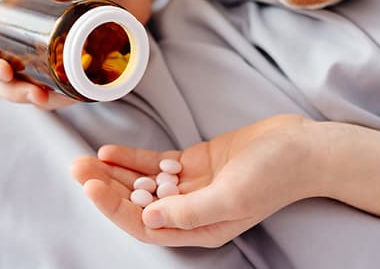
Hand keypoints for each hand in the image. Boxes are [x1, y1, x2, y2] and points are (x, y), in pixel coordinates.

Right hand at [0, 0, 155, 109]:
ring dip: (36, 102)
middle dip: (12, 92)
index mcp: (15, 22)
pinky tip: (71, 99)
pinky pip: (65, 93)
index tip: (4, 70)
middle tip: (34, 93)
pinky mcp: (79, 72)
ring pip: (33, 91)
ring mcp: (53, 61)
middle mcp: (29, 45)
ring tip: (47, 99)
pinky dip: (64, 100)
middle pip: (4, 81)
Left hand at [70, 114, 331, 247]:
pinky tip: (110, 152)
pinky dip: (133, 159)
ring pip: (141, 183)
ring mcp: (190, 186)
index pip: (144, 224)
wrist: (302, 149)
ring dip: (113, 173)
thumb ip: (190, 211)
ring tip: (85, 159)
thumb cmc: (274, 176)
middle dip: (105, 188)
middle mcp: (190, 211)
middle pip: (136, 203)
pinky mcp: (194, 163)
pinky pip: (155, 164)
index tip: (90, 185)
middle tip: (77, 167)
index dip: (113, 208)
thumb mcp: (233, 197)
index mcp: (198, 229)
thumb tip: (149, 218)